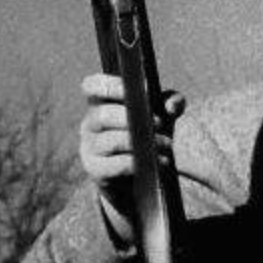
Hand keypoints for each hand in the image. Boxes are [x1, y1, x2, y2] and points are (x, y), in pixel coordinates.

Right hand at [79, 74, 185, 241]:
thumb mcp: (162, 116)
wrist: (138, 177)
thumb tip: (171, 107)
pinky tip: (161, 161)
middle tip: (159, 123)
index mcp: (102, 103)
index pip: (91, 85)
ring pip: (111, 141)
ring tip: (167, 144)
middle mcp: (90, 123)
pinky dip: (141, 162)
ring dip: (143, 142)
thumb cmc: (147, 137)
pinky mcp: (97, 170)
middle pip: (103, 115)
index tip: (138, 89)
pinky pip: (116, 165)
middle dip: (134, 117)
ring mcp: (90, 147)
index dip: (109, 84)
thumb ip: (172, 102)